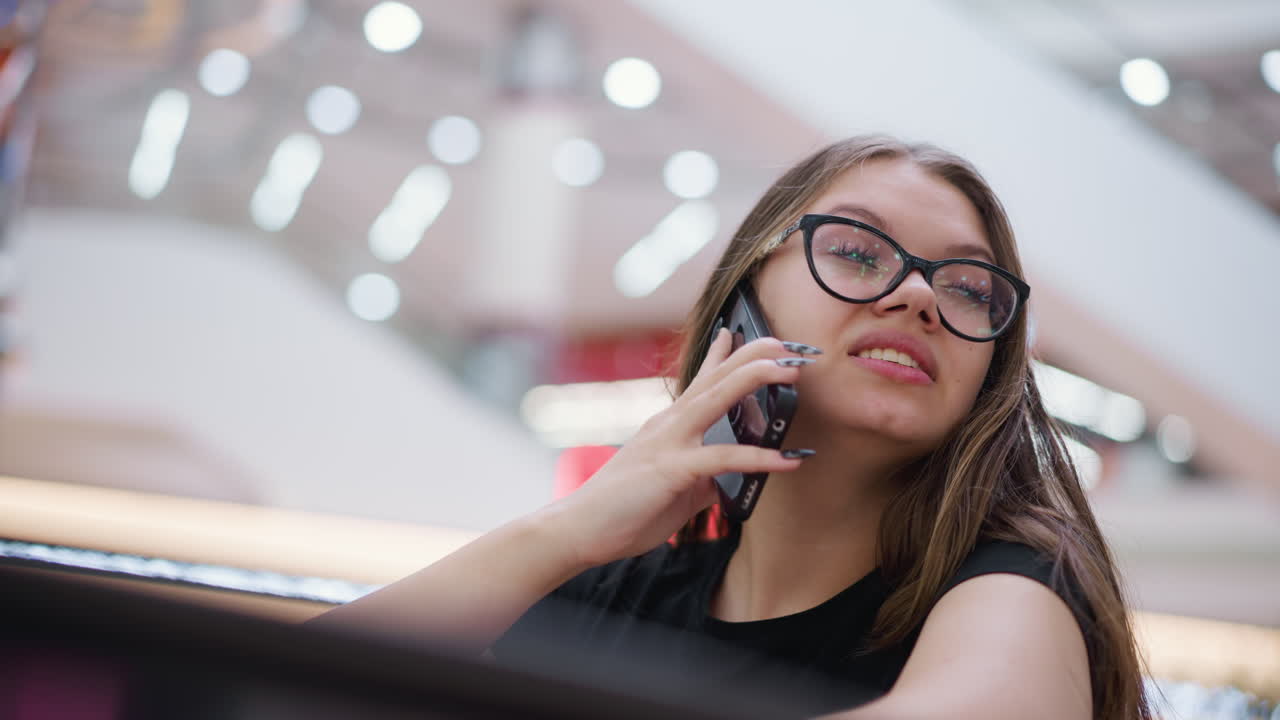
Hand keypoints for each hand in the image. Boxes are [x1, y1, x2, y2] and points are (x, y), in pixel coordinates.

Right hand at [551, 329, 818, 567]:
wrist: (579, 529)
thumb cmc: (623, 511)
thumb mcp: (674, 489)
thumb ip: (704, 480)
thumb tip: (730, 483)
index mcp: (667, 426)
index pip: (699, 380)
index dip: (720, 354)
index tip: (736, 331)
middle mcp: (669, 424)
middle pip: (716, 377)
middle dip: (754, 355)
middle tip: (787, 343)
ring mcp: (669, 442)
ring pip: (717, 397)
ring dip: (756, 378)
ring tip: (792, 370)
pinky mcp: (672, 469)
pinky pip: (723, 458)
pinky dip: (758, 457)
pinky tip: (787, 459)